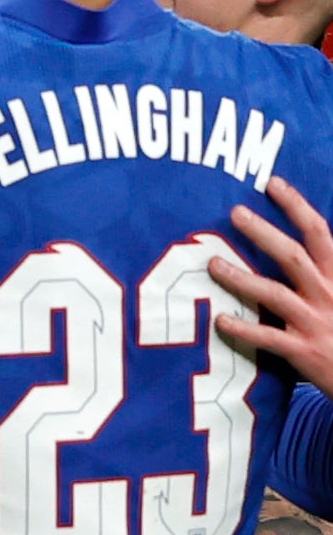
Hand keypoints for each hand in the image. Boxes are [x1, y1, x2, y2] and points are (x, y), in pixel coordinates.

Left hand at [213, 175, 332, 391]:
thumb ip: (320, 268)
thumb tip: (296, 238)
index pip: (319, 233)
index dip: (296, 206)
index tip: (272, 183)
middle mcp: (328, 294)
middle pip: (293, 256)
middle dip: (264, 232)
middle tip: (234, 212)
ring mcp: (315, 322)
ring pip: (275, 294)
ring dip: (242, 277)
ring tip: (213, 264)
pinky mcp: (304, 350)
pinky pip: (269, 337)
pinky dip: (244, 328)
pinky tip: (219, 320)